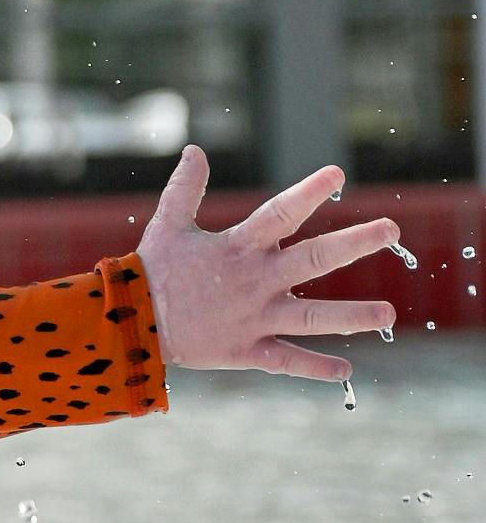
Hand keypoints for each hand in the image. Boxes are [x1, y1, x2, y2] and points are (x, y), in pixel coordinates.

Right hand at [134, 146, 397, 381]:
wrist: (131, 322)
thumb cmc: (151, 270)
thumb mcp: (167, 224)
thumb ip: (186, 188)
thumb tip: (195, 151)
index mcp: (238, 248)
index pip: (280, 213)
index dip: (309, 192)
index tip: (338, 174)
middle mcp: (255, 281)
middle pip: (314, 260)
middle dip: (355, 244)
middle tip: (392, 231)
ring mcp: (255, 318)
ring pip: (313, 318)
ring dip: (353, 317)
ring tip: (389, 315)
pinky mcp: (247, 350)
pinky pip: (287, 360)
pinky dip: (315, 367)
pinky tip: (346, 370)